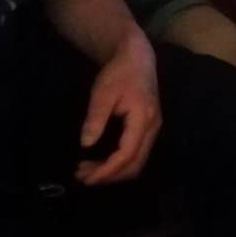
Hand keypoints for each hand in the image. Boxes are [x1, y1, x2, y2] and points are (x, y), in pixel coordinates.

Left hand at [76, 33, 160, 185]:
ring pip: (137, 161)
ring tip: (87, 170)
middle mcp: (153, 127)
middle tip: (82, 176)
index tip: (85, 178)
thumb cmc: (119, 73)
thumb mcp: (102, 93)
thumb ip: (95, 118)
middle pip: (135, 164)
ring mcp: (153, 128)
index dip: (107, 170)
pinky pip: (137, 154)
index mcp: (143, 118)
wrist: (137, 58)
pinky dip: (120, 163)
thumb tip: (86, 144)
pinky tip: (102, 161)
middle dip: (109, 175)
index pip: (127, 154)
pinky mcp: (148, 128)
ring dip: (114, 171)